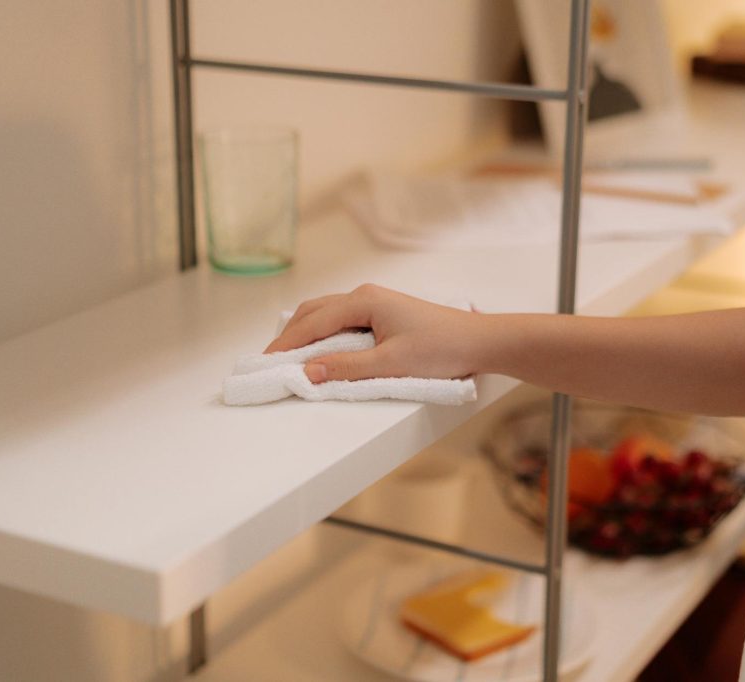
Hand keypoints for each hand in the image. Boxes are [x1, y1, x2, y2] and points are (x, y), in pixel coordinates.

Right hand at [264, 284, 485, 382]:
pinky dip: (324, 334)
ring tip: (289, 357)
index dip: (286, 343)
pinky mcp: (383, 314)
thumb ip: (348, 368)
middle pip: (314, 311)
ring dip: (306, 333)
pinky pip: (342, 321)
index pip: (312, 321)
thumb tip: (308, 371)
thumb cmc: (442, 349)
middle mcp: (365, 295)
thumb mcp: (392, 363)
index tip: (265, 361)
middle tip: (271, 360)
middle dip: (290, 334)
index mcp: (364, 300)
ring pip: (327, 314)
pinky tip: (320, 351)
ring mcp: (375, 303)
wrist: (480, 342)